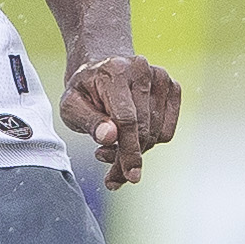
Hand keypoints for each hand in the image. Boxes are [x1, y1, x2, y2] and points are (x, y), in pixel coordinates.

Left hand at [61, 53, 182, 187]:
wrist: (101, 67)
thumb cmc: (84, 91)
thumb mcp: (71, 106)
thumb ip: (88, 121)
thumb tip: (110, 137)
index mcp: (114, 71)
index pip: (127, 119)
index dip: (129, 150)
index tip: (131, 175)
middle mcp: (141, 69)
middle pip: (143, 129)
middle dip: (129, 158)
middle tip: (112, 175)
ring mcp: (161, 77)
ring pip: (157, 134)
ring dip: (137, 152)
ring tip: (113, 148)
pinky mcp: (173, 87)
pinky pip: (167, 132)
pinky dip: (150, 143)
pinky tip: (130, 138)